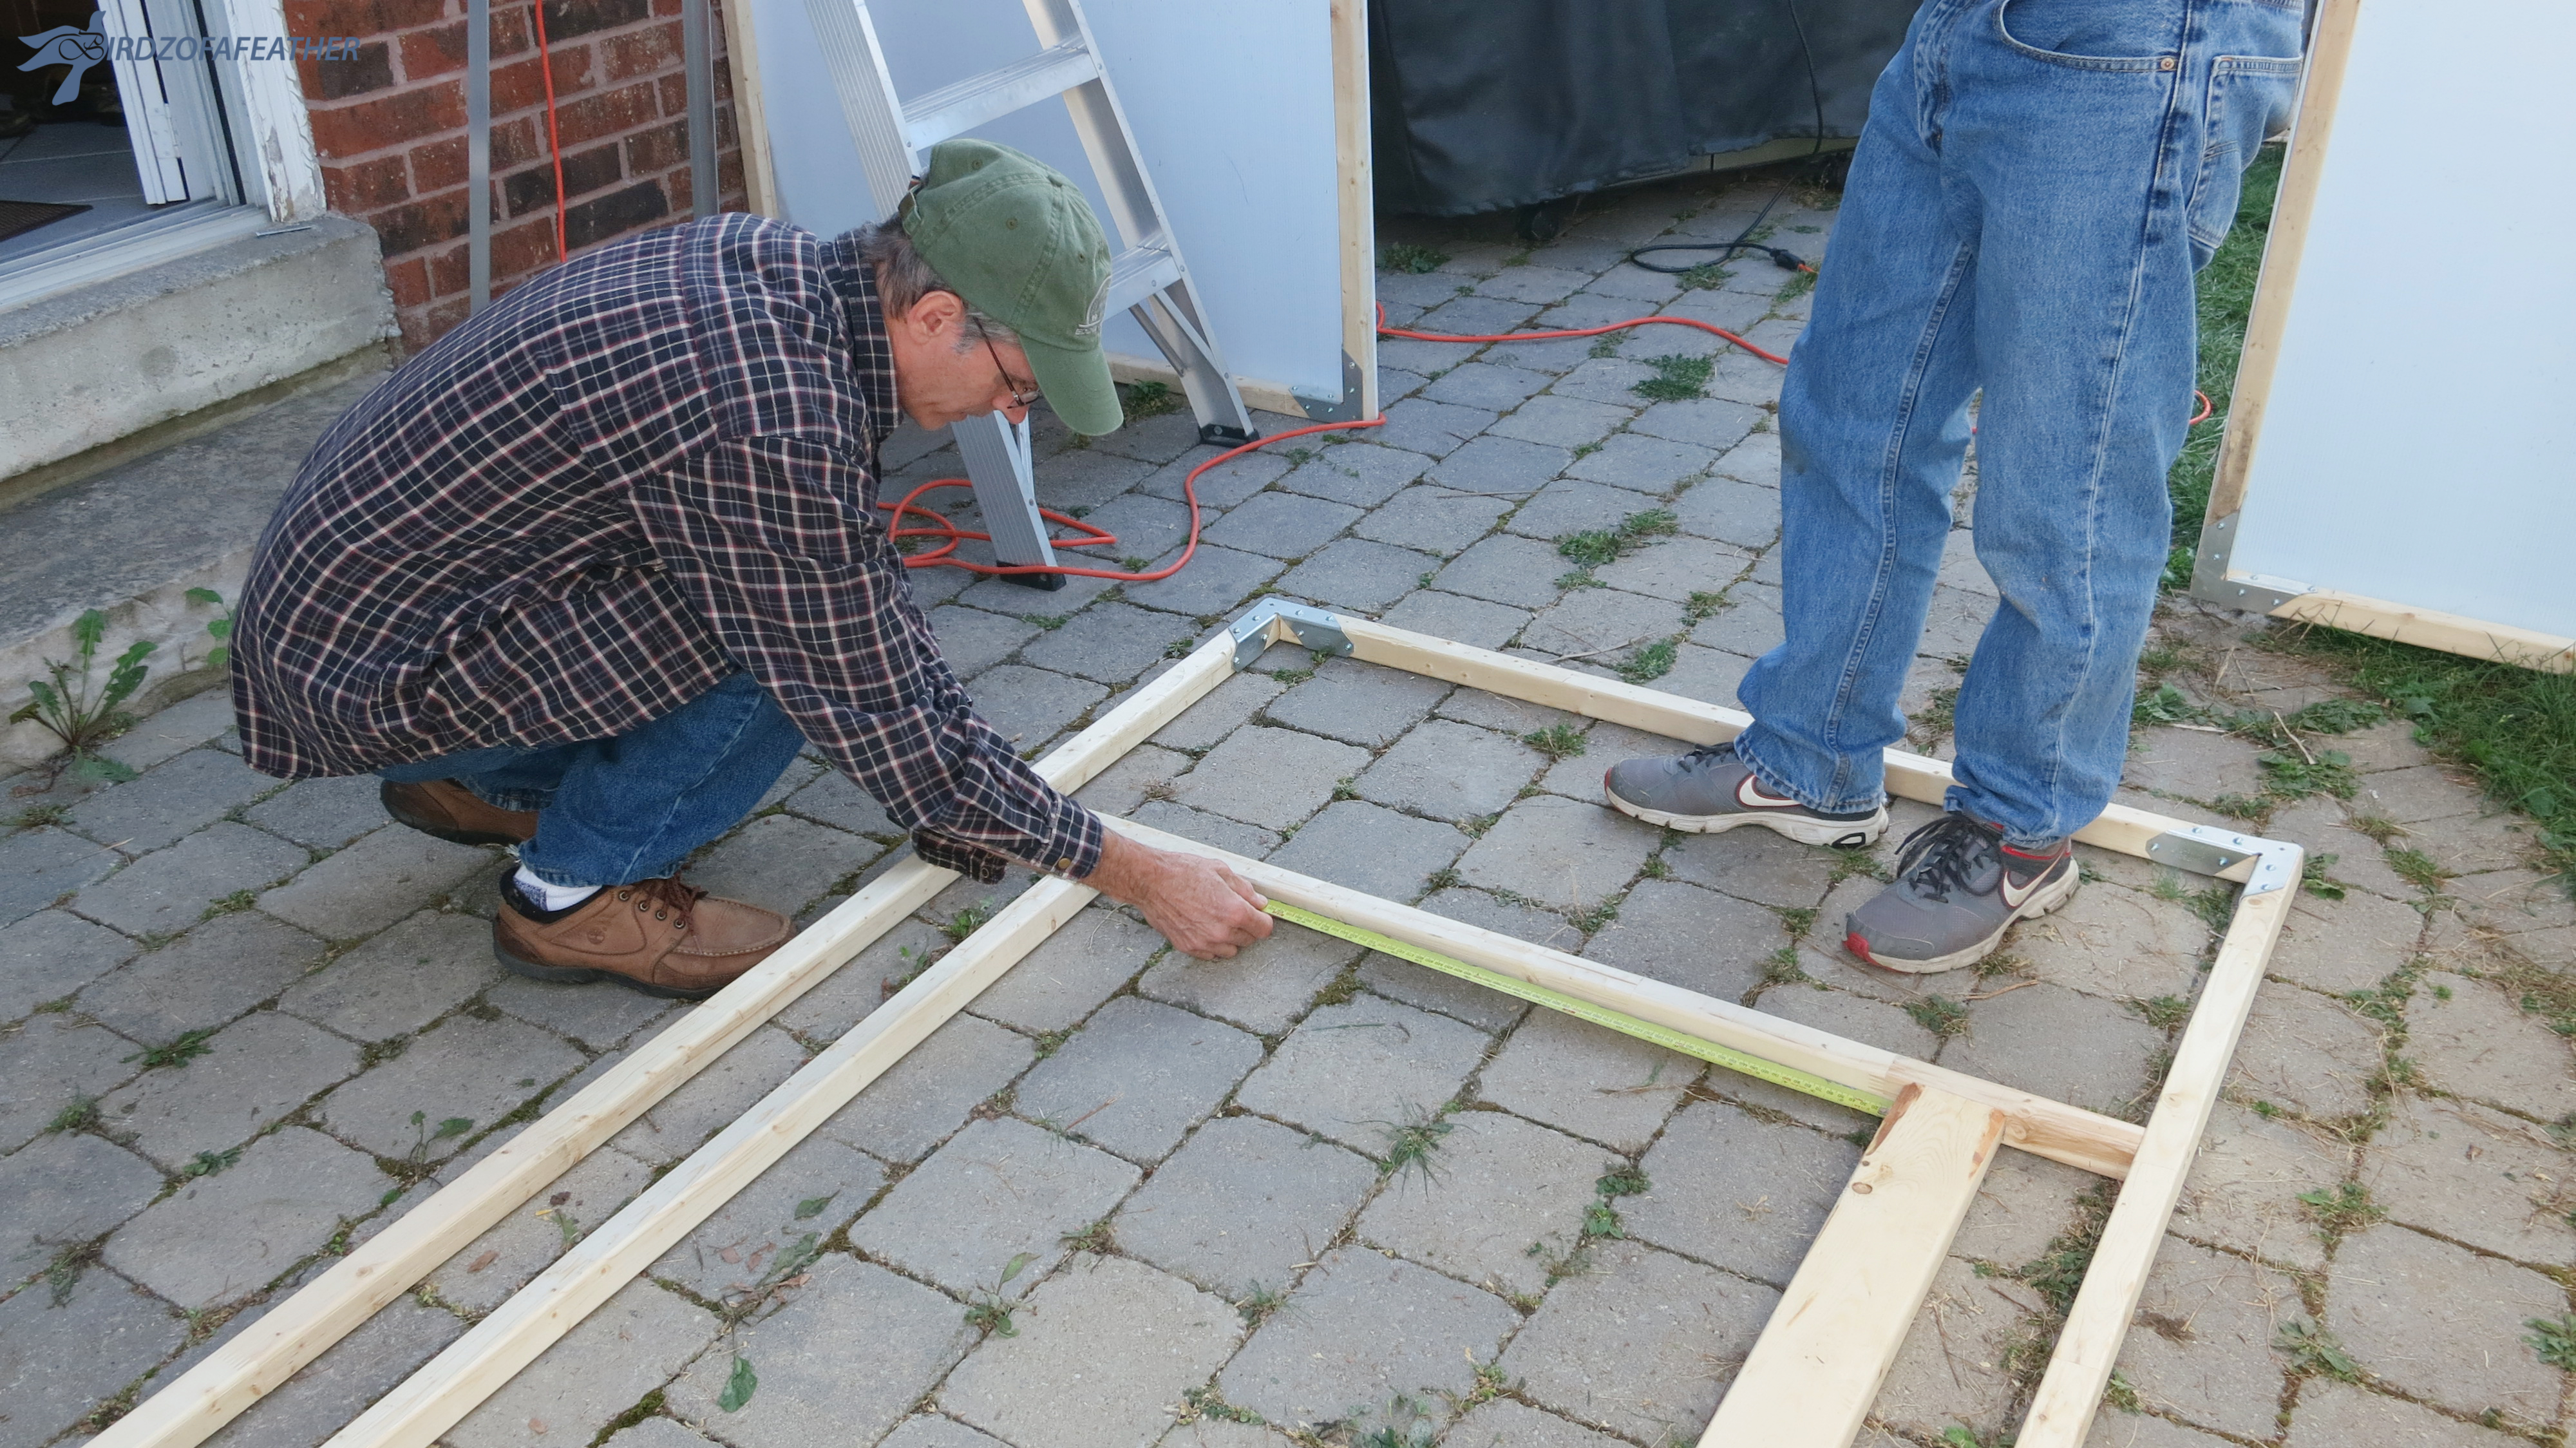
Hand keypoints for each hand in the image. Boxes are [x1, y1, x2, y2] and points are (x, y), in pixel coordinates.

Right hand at [1084, 831, 1272, 959]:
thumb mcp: (1220, 870)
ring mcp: (1204, 943)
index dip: (1263, 919)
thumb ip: (1244, 889)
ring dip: (1231, 939)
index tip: (1258, 914)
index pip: (1264, 928)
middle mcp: (1221, 932)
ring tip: (1219, 920)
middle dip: (1247, 927)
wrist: (1150, 881)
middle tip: (1235, 911)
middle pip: (1249, 940)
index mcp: (1234, 911)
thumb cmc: (1183, 871)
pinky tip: (1205, 927)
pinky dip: (1213, 945)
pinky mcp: (1188, 947)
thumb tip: (1259, 903)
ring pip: (1230, 951)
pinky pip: (1210, 954)